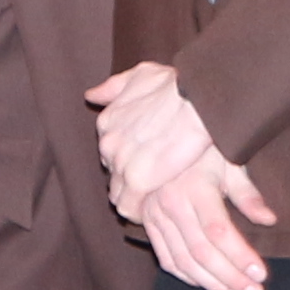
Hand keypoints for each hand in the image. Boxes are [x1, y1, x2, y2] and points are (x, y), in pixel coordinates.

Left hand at [86, 62, 219, 216]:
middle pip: (113, 170)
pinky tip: (150, 214)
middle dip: (129, 177)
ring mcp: (121, 163)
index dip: (128, 157)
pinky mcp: (138, 181)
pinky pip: (128, 207)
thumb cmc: (177, 85)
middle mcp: (108, 143)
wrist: (197, 99)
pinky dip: (138, 212)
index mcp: (108, 121)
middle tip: (154, 182)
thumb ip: (114, 87)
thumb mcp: (141, 75)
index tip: (145, 160)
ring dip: (133, 197)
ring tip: (153, 202)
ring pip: (118, 191)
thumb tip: (91, 95)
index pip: (110, 149)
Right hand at [137, 152, 277, 289]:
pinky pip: (166, 259)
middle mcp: (170, 203)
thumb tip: (268, 220)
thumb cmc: (205, 150)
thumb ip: (248, 194)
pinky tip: (208, 285)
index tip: (261, 273)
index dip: (240, 256)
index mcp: (193, 187)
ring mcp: (155, 215)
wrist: (164, 137)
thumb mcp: (230, 163)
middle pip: (202, 252)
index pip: (218, 231)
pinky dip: (187, 277)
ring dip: (212, 284)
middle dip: (231, 278)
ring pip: (183, 262)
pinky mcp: (147, 224)